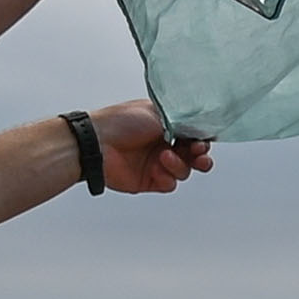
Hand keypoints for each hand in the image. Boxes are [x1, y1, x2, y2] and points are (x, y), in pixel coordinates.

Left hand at [93, 100, 213, 193]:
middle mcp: (162, 144)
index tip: (202, 142)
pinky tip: (157, 171)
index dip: (201, 140)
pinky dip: (167, 178)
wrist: (96, 142)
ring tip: (165, 157)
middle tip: (200, 157)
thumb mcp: (157, 114)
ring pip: (183, 171)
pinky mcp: (148, 180)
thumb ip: (181, 122)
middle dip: (200, 158)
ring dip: (180, 166)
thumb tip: (198, 128)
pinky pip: (168, 184)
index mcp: (165, 125)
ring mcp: (155, 163)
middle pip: (193, 156)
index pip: (193, 135)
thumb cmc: (120, 122)